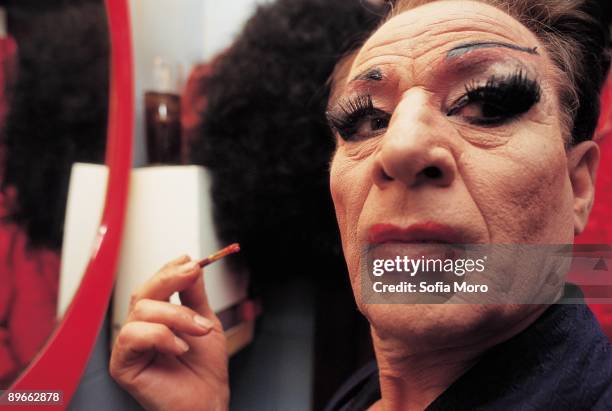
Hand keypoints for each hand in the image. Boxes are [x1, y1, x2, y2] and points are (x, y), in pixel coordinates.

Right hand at [110, 255, 228, 410]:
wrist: (208, 401)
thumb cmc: (204, 370)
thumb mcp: (204, 321)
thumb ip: (194, 295)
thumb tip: (190, 265)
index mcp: (155, 319)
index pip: (153, 286)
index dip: (168, 269)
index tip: (189, 260)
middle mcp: (139, 330)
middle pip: (142, 292)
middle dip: (170, 280)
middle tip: (192, 275)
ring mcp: (129, 347)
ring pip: (141, 310)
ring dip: (176, 315)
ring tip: (199, 330)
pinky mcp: (122, 365)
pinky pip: (133, 335)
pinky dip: (161, 336)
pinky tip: (180, 348)